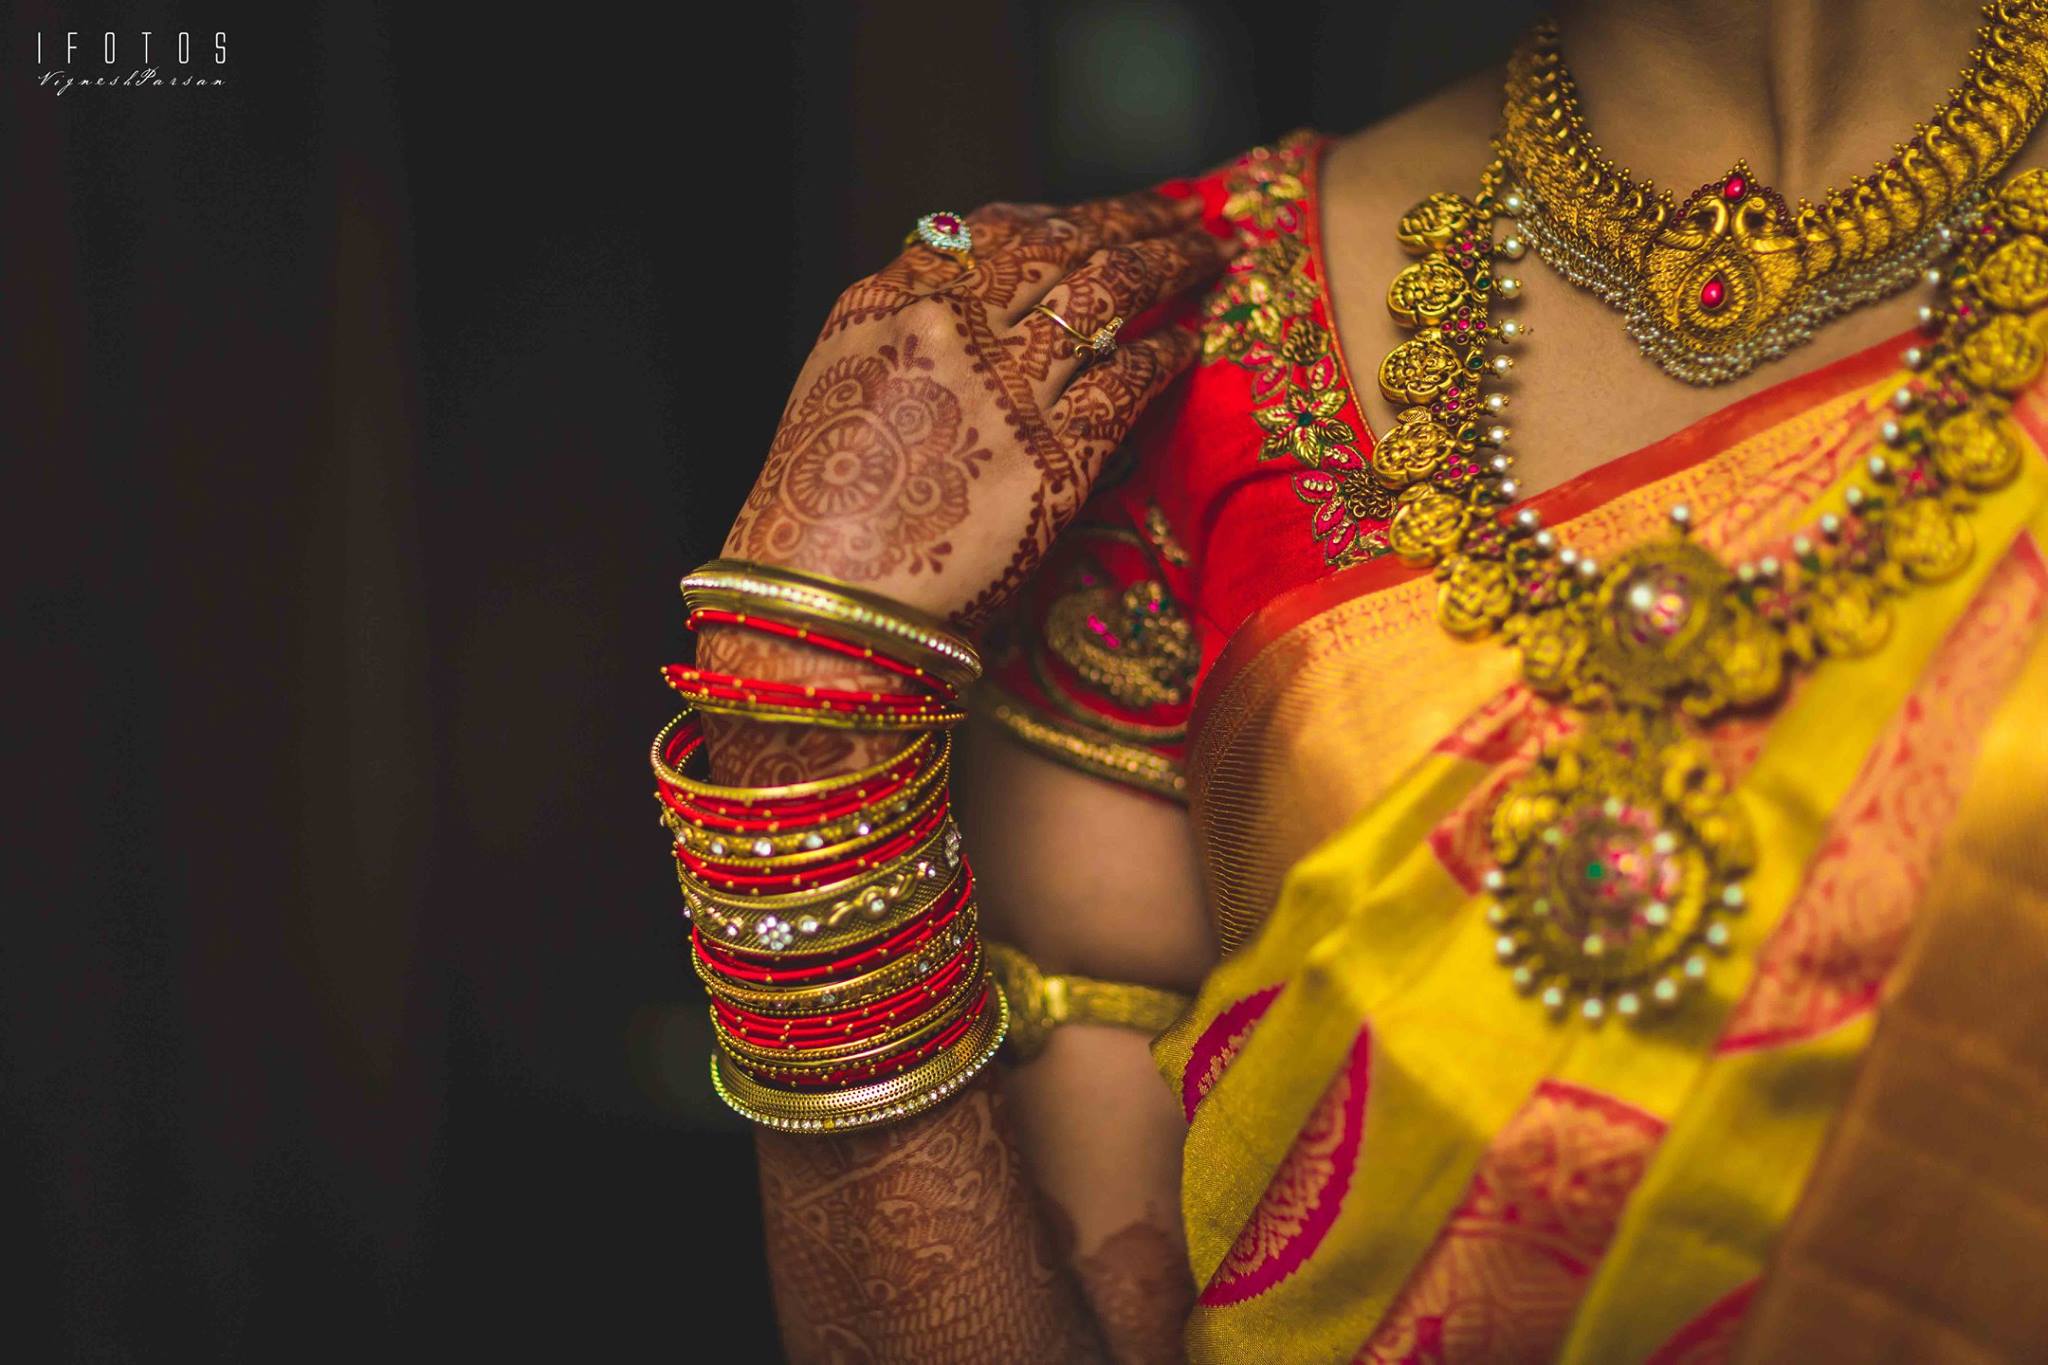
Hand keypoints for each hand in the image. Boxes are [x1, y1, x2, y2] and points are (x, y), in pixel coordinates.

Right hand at [722, 190, 1235, 625]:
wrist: (824, 605)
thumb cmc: (816, 519)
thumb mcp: (838, 394)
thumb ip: (907, 342)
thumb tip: (974, 317)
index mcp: (886, 304)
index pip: (991, 231)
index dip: (1059, 214)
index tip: (1100, 212)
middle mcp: (950, 326)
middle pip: (1063, 245)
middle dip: (1133, 217)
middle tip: (1182, 208)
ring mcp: (1005, 386)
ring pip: (1110, 293)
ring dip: (1170, 264)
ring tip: (1209, 252)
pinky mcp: (1054, 454)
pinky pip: (1128, 381)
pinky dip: (1168, 352)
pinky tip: (1191, 341)